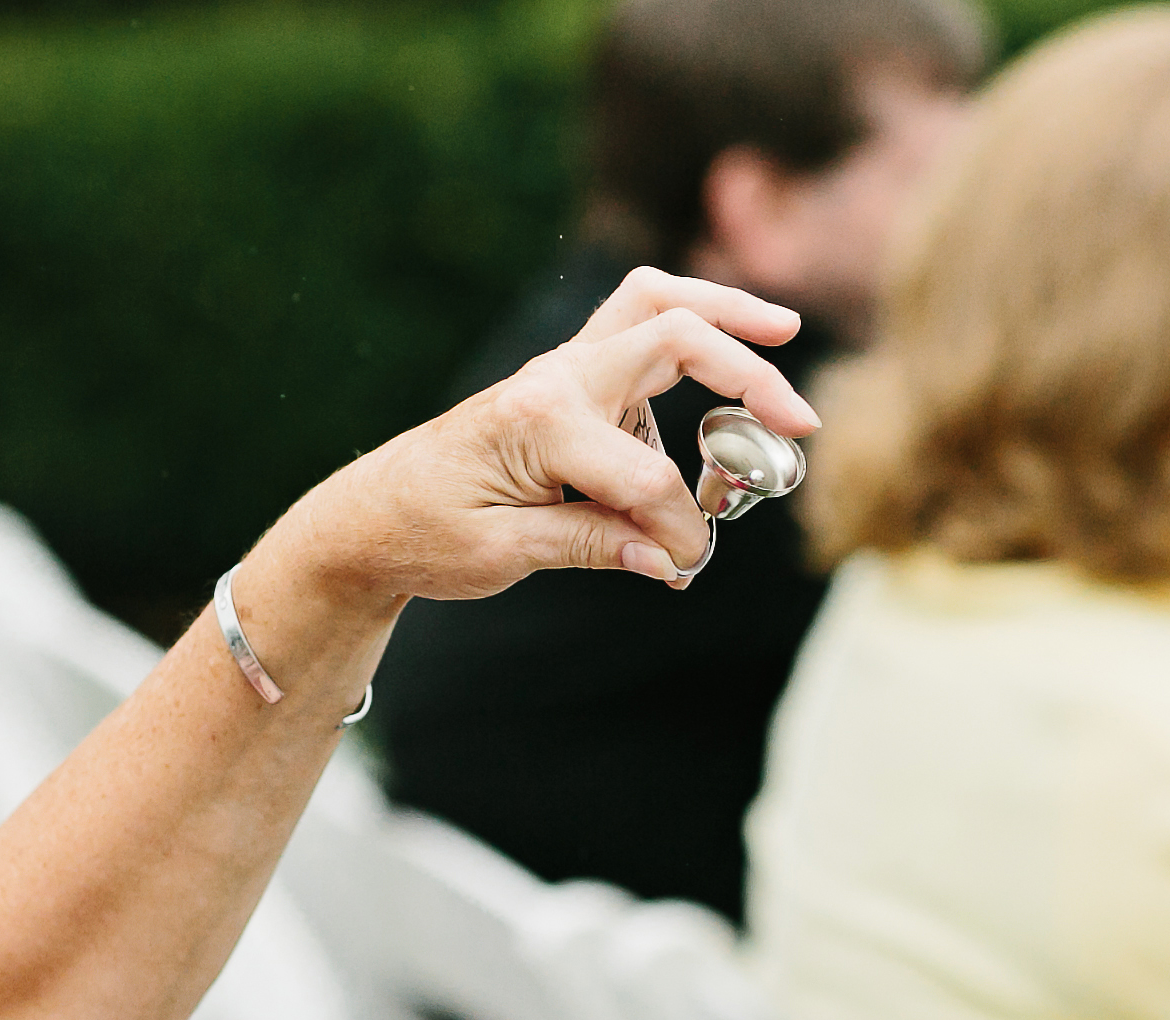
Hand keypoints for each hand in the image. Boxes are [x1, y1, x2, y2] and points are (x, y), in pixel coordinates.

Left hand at [252, 268, 813, 604]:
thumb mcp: (502, 555)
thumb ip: (591, 545)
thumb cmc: (424, 535)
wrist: (370, 514)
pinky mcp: (566, 382)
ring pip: (652, 303)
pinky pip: (636, 331)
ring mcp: (560, 372)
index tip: (684, 566)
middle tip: (799, 415)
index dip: (678, 527)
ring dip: (722, 311)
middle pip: (669, 329)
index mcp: (536, 423)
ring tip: (782, 332)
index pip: (645, 474)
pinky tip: (726, 364)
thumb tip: (672, 555)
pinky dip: (688, 336)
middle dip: (744, 365)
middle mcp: (552, 380)